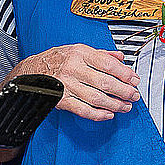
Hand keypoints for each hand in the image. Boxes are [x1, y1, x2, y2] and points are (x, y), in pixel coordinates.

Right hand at [18, 44, 138, 120]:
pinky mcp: (61, 100)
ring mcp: (66, 85)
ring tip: (125, 106)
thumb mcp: (77, 50)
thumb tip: (120, 58)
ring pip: (96, 98)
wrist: (30, 71)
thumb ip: (100, 54)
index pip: (108, 64)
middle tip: (134, 95)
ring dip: (115, 104)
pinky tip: (109, 114)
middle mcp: (73, 68)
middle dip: (124, 91)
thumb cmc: (56, 60)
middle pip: (105, 82)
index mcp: (79, 53)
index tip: (134, 80)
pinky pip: (83, 110)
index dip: (125, 74)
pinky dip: (98, 114)